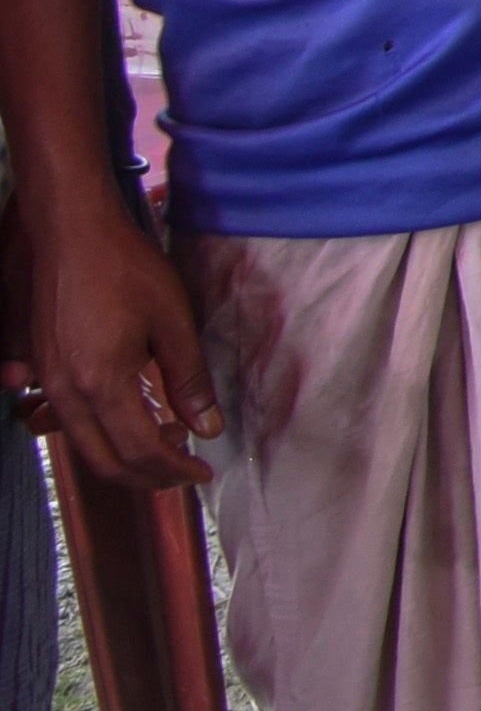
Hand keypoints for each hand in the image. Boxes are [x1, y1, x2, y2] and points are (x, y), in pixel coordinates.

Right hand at [17, 193, 212, 489]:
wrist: (71, 234)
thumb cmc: (124, 268)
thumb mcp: (172, 321)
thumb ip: (189, 380)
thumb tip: (207, 427)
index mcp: (102, 385)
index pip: (142, 451)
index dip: (175, 470)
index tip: (202, 474)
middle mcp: (67, 394)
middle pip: (106, 462)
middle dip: (149, 476)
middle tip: (185, 471)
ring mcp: (48, 383)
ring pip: (84, 446)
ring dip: (124, 458)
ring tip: (165, 444)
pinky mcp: (43, 370)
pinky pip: (68, 422)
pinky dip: (100, 436)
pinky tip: (129, 420)